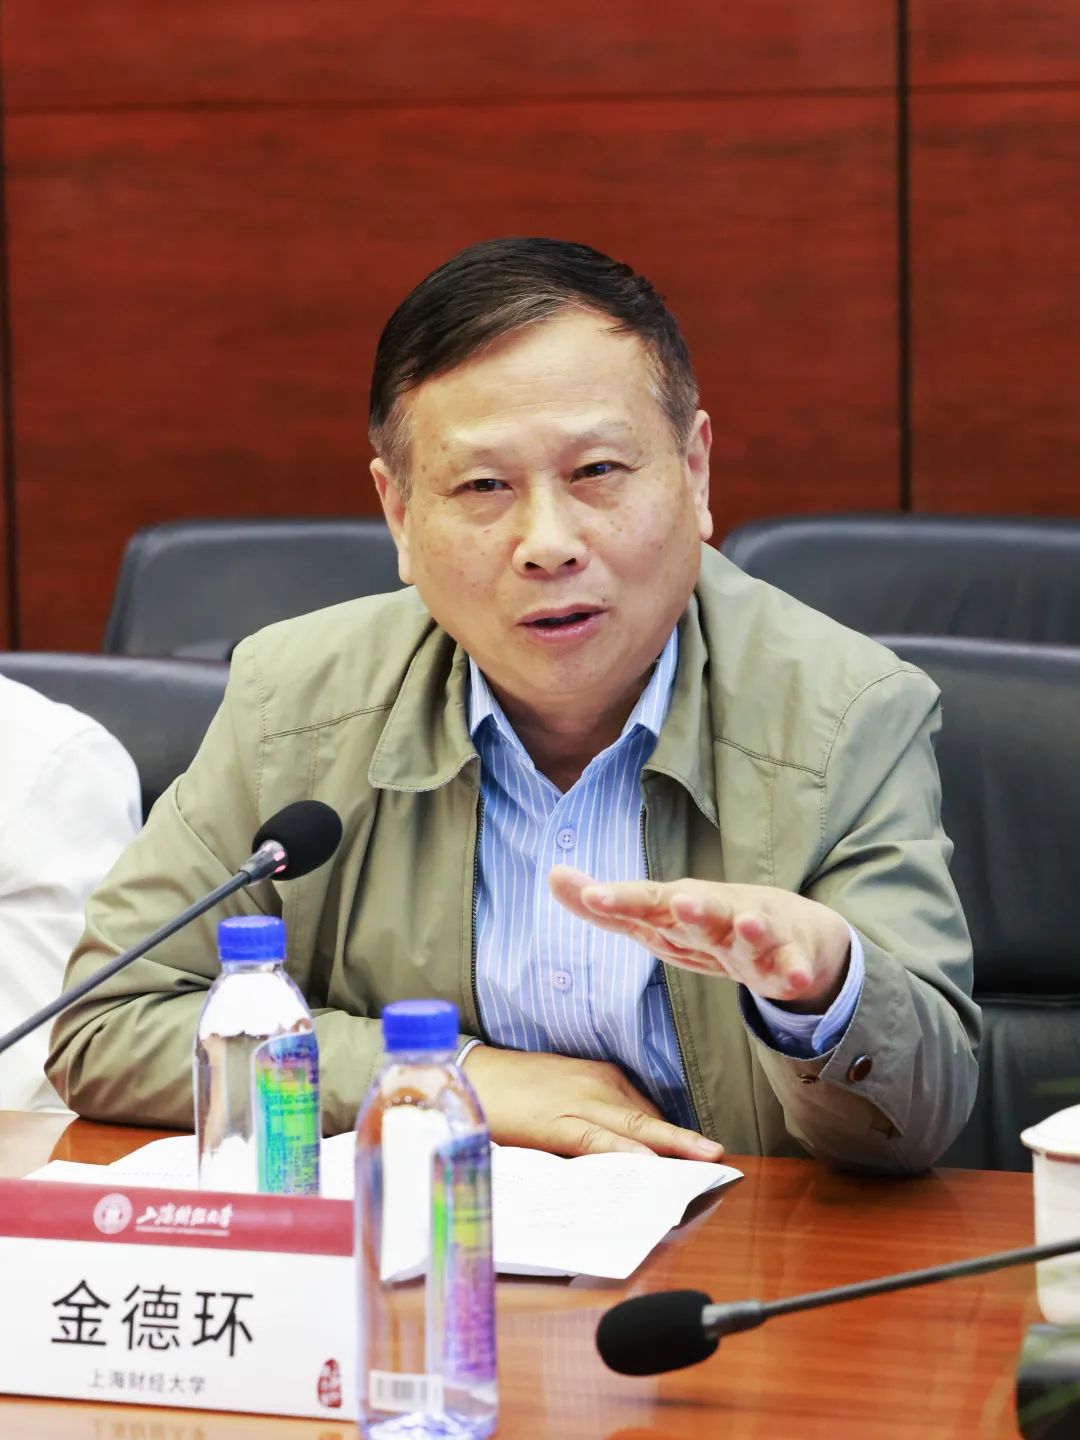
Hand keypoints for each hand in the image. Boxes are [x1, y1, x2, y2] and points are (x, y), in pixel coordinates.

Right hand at [461, 1046, 723, 1160]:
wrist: (469, 1075)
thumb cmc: (513, 1088)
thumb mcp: (562, 1092)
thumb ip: (592, 1115)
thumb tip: (618, 1149)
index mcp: (601, 1076)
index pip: (645, 1111)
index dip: (671, 1138)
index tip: (695, 1157)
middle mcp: (598, 1084)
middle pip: (650, 1117)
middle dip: (685, 1138)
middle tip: (718, 1154)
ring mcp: (580, 1100)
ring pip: (635, 1128)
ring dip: (670, 1146)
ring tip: (704, 1161)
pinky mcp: (558, 1121)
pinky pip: (599, 1140)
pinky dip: (626, 1151)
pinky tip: (648, 1163)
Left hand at [549, 867, 850, 1011]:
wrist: (790, 930)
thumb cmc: (708, 923)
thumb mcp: (655, 918)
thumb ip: (607, 905)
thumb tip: (552, 877)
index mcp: (679, 907)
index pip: (645, 901)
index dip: (619, 899)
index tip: (592, 895)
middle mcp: (717, 913)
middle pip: (702, 910)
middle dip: (693, 907)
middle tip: (681, 901)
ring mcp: (756, 935)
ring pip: (753, 931)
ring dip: (751, 928)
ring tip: (750, 923)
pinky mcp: (788, 959)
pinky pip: (792, 968)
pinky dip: (795, 973)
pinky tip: (795, 979)